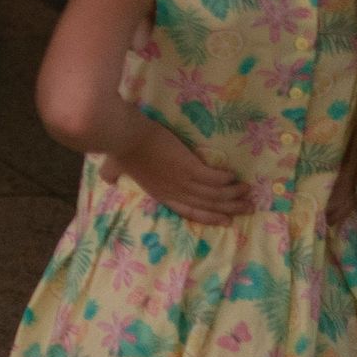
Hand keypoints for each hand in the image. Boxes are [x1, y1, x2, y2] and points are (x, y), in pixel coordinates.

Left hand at [112, 115, 249, 224]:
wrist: (124, 136)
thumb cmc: (120, 149)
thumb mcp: (116, 168)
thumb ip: (113, 176)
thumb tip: (108, 179)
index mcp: (160, 193)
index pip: (188, 211)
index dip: (208, 216)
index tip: (225, 221)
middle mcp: (174, 191)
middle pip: (207, 205)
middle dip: (229, 209)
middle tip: (247, 208)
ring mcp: (182, 180)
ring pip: (214, 193)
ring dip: (232, 195)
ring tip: (248, 194)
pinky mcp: (189, 166)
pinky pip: (213, 177)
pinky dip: (225, 179)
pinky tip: (235, 178)